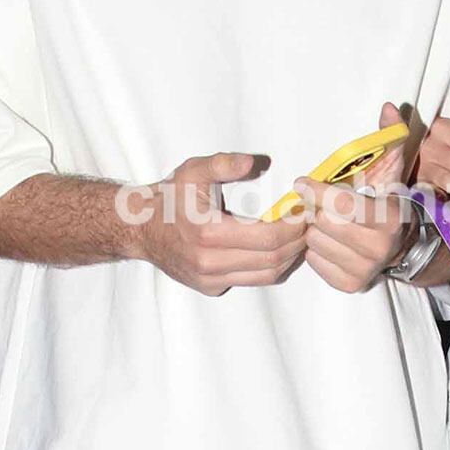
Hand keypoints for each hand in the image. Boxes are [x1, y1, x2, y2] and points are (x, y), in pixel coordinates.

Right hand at [129, 151, 305, 295]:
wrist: (141, 228)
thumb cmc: (170, 197)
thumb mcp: (194, 171)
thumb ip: (224, 164)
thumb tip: (253, 162)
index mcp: (209, 233)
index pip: (269, 238)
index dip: (294, 228)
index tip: (305, 213)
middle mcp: (209, 262)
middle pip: (272, 261)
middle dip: (297, 244)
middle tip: (308, 226)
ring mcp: (210, 279)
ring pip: (265, 276)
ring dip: (288, 259)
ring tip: (297, 238)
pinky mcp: (210, 287)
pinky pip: (251, 282)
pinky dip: (269, 268)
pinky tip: (275, 250)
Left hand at [302, 102, 414, 294]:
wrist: (400, 244)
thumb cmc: (387, 200)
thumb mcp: (391, 168)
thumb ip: (389, 138)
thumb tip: (388, 108)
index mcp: (388, 217)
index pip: (340, 204)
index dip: (317, 191)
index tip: (302, 183)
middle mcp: (379, 248)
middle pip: (323, 223)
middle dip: (316, 210)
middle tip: (315, 202)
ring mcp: (364, 270)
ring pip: (314, 243)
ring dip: (314, 230)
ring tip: (327, 222)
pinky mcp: (348, 284)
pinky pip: (313, 262)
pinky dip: (315, 250)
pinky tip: (329, 241)